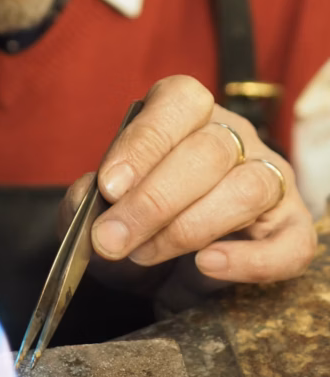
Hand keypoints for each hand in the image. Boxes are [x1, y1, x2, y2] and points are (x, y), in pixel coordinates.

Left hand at [60, 75, 317, 284]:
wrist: (161, 274)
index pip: (180, 102)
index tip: (109, 186)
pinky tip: (206, 267)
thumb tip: (91, 196)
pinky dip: (248, 260)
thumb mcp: (98, 209)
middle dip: (153, 201)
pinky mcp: (290, 229)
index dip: (145, 142)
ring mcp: (270, 179)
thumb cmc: (132, 224)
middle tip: (111, 239)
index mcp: (186, 114)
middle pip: (210, 151)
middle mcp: (234, 137)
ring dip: (189, 228)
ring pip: (249, 188)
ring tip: (144, 254)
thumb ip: (87, 197)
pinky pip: (288, 244)